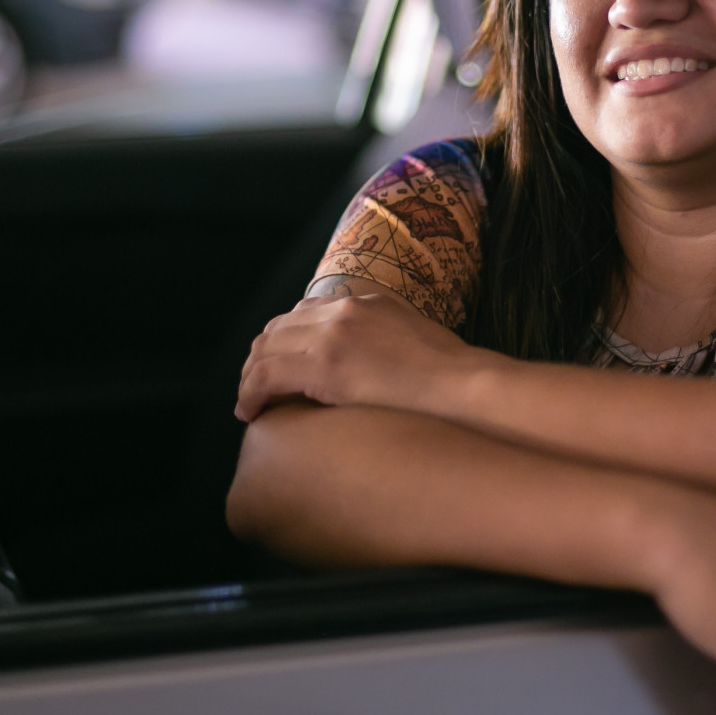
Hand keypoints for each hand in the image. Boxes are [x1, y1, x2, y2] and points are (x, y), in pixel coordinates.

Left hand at [236, 284, 480, 421]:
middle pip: (279, 327)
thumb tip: (374, 369)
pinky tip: (250, 413)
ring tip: (250, 404)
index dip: (284, 341)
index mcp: (366, 302)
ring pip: (266, 349)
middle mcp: (344, 309)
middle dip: (261, 358)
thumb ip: (387, 342)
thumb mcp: (416, 342)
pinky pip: (267, 376)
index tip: (280, 366)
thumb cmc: (453, 380)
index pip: (306, 312)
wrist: (465, 387)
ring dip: (251, 377)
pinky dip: (251, 393)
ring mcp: (333, 333)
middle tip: (256, 388)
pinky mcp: (325, 365)